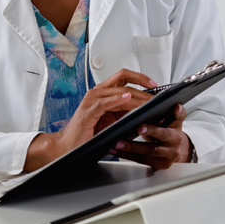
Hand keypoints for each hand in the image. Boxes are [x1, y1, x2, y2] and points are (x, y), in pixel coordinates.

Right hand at [24, 69, 156, 171]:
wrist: (67, 147)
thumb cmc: (88, 135)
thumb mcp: (113, 122)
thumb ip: (126, 113)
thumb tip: (148, 112)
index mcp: (104, 93)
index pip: (124, 77)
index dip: (140, 78)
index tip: (155, 84)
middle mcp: (97, 93)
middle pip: (123, 78)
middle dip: (143, 85)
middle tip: (157, 95)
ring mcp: (92, 100)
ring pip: (118, 90)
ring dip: (136, 95)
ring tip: (149, 101)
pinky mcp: (88, 111)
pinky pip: (104, 102)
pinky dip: (117, 99)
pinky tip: (127, 99)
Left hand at [108, 104, 191, 169]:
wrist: (173, 150)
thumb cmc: (164, 130)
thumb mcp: (165, 118)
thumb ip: (160, 109)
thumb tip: (145, 98)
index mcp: (176, 125)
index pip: (179, 117)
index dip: (178, 113)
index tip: (175, 107)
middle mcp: (175, 140)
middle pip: (164, 135)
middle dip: (151, 130)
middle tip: (139, 127)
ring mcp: (169, 154)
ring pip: (150, 150)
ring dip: (132, 146)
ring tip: (118, 142)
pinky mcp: (160, 164)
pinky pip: (142, 160)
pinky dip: (127, 155)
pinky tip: (116, 150)